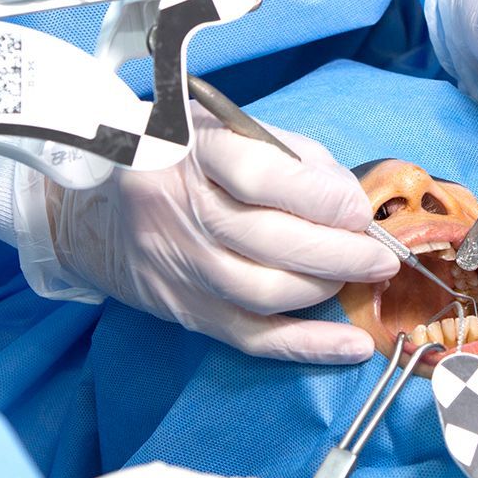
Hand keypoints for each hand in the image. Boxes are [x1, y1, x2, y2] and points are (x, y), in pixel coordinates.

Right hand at [13, 106, 395, 362]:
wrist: (98, 203)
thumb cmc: (183, 159)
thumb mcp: (232, 131)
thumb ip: (295, 159)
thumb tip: (351, 202)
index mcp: (194, 152)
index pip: (262, 178)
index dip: (320, 199)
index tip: (360, 211)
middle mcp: (180, 210)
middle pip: (269, 241)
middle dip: (338, 253)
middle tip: (379, 257)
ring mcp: (178, 265)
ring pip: (263, 292)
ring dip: (324, 289)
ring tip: (359, 279)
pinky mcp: (183, 308)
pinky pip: (251, 337)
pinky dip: (306, 346)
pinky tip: (349, 346)